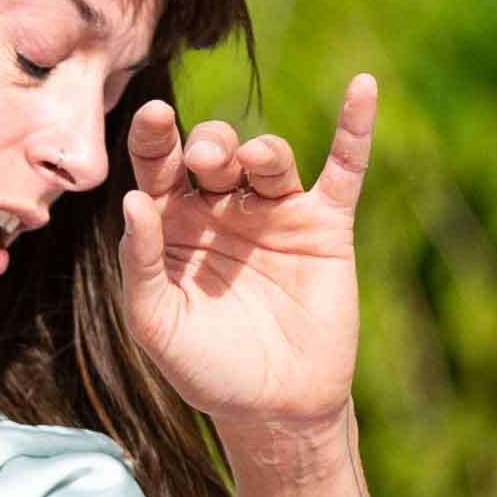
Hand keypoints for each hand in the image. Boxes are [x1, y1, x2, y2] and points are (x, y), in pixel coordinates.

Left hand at [119, 76, 378, 443]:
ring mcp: (275, 213)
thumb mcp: (155, 322)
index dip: (153, 137)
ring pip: (268, 157)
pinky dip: (355, 128)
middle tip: (204, 159)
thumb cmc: (205, 367)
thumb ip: (139, 262)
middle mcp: (223, 209)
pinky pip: (344, 169)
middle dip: (208, 143)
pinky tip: (363, 87)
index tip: (152, 116)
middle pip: (214, 150)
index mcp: (174, 223)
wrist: (272, 408)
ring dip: (258, 151)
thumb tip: (133, 200)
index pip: (158, 165)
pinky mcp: (324, 226)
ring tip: (249, 165)